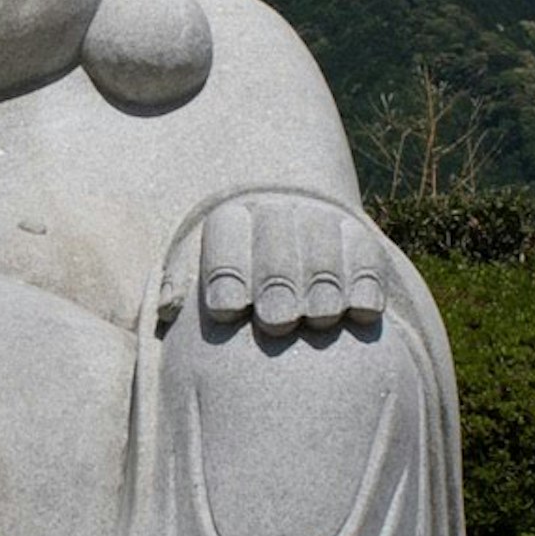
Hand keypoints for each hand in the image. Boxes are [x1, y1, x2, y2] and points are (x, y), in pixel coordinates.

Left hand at [173, 193, 387, 337]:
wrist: (289, 267)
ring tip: (317, 319)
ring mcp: (319, 225)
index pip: (226, 232)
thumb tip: (167, 306)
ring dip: (323, 283)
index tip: (228, 311)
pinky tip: (360, 312)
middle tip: (277, 321)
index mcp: (230, 222)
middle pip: (277, 239)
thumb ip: (181, 294)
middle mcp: (276, 214)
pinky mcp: (359, 241)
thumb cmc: (234, 296)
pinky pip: (367, 255)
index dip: (227, 269)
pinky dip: (366, 282)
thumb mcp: (201, 292)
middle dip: (278, 280)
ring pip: (323, 245)